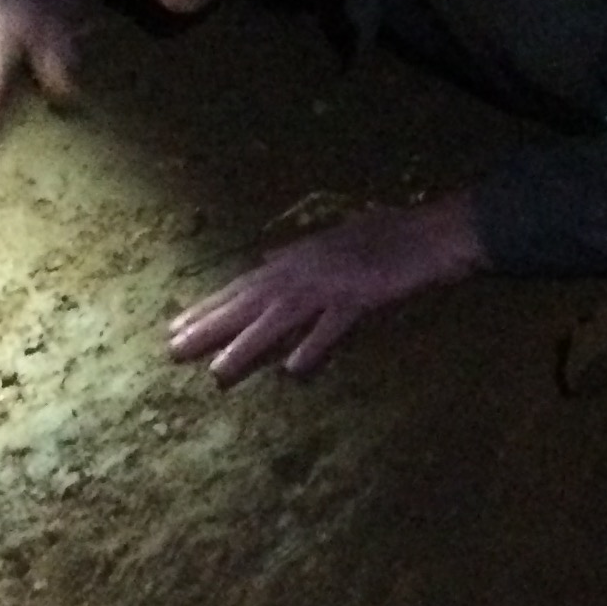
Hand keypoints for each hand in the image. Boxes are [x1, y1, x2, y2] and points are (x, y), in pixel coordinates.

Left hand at [168, 195, 486, 382]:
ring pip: (280, 318)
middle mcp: (305, 269)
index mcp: (297, 257)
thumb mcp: (333, 241)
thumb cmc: (387, 236)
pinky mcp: (361, 297)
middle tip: (174, 350)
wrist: (432, 232)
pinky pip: (332, 327)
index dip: (208, 307)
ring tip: (219, 373)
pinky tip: (293, 372)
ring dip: (248, 346)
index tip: (175, 326)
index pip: (243, 285)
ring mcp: (331, 283)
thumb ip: (298, 255)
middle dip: (210, 327)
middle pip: (250, 302)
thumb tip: (265, 259)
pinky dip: (312, 347)